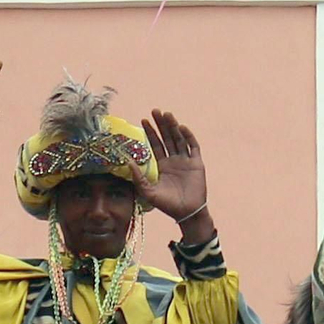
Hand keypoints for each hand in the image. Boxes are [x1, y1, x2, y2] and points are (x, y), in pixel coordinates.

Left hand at [137, 110, 213, 242]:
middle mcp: (174, 161)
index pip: (156, 144)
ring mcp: (186, 161)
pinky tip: (182, 128)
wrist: (186, 212)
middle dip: (161, 125)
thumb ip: (138, 177)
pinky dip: (188, 137)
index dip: (150, 132)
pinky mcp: (197, 164)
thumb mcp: (148, 191)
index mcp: (163, 166)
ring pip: (179, 139)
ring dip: (173, 127)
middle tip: (155, 111)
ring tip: (167, 114)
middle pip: (167, 138)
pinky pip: (193, 147)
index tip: (143, 120)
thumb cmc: (167, 205)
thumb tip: (127, 161)